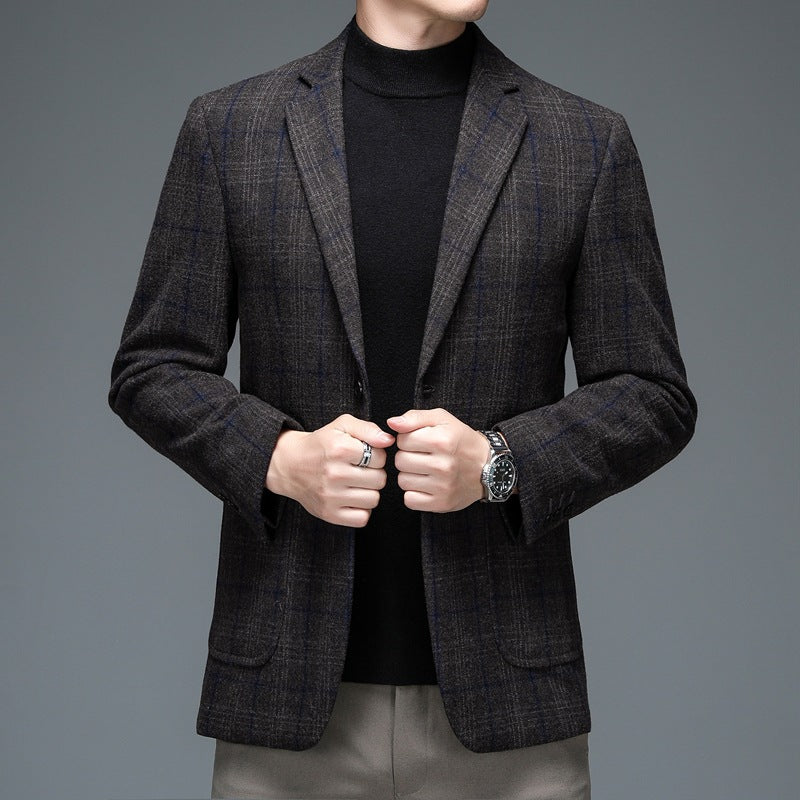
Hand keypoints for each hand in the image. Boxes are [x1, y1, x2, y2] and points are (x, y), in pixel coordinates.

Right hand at [265, 414, 393, 526]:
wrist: (289, 465)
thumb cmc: (321, 444)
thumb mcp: (342, 425)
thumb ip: (368, 429)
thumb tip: (388, 441)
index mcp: (339, 449)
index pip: (380, 458)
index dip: (376, 456)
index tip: (364, 456)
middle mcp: (334, 473)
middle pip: (379, 480)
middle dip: (374, 473)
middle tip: (360, 470)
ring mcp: (330, 496)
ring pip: (373, 499)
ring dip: (369, 491)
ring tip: (356, 483)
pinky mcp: (328, 513)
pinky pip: (362, 518)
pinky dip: (361, 510)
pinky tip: (352, 498)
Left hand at [386, 408, 487, 512]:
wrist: (488, 466)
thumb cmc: (461, 440)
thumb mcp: (442, 419)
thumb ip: (415, 417)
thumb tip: (392, 423)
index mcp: (442, 440)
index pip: (402, 440)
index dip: (408, 439)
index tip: (421, 441)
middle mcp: (444, 465)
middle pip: (400, 461)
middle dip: (408, 457)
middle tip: (424, 456)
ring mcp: (443, 486)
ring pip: (402, 481)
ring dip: (410, 475)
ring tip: (426, 470)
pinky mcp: (441, 503)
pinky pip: (409, 500)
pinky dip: (414, 493)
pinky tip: (426, 484)